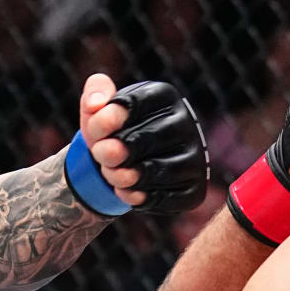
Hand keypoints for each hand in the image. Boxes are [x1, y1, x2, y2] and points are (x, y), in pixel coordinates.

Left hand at [75, 75, 208, 213]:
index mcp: (165, 96)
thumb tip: (96, 104)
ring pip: (155, 170)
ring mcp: (195, 158)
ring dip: (122, 176)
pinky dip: (136, 197)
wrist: (126, 164)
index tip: (95, 131)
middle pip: (146, 139)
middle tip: (99, 155)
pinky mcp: (193, 190)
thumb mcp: (99, 107)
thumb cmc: (113, 131)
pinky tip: (125, 191)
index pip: (136, 104)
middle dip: (112, 151)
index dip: (106, 120)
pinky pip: (164, 198)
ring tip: (110, 173)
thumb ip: (95, 92)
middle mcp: (186, 123)